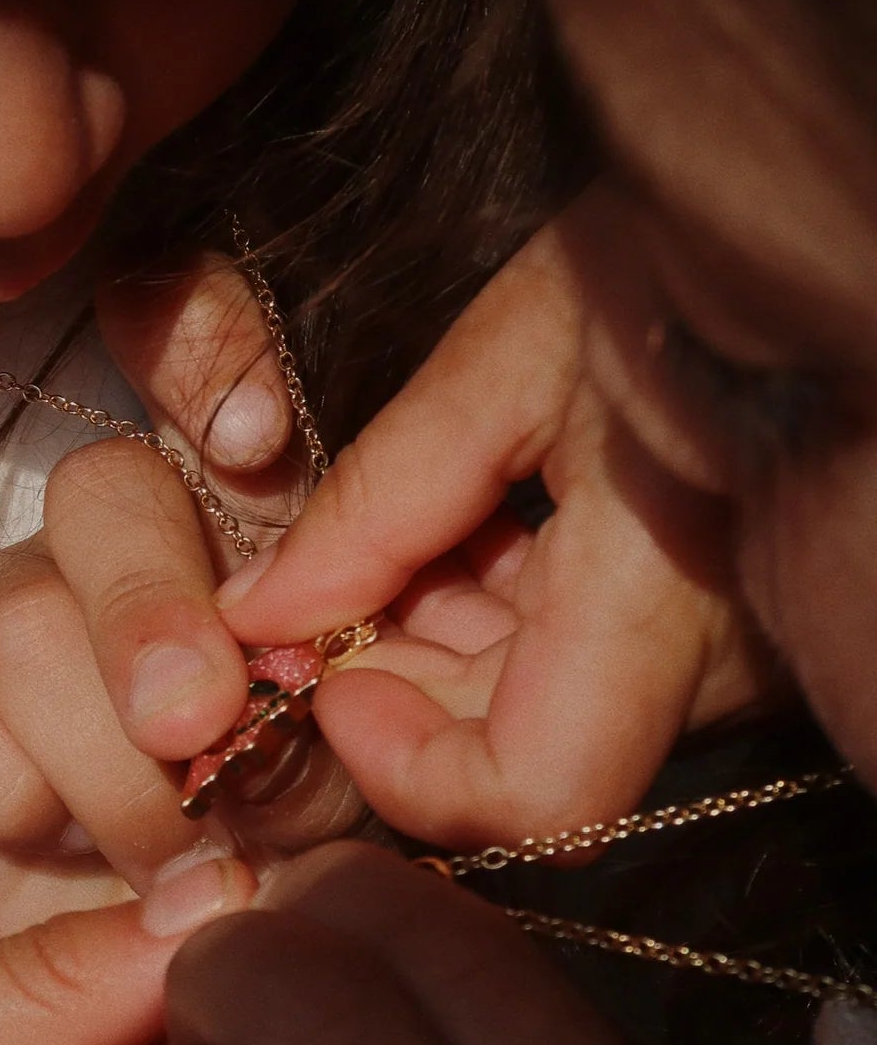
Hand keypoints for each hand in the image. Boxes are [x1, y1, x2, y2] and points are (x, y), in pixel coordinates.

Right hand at [0, 256, 350, 942]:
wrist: (179, 957)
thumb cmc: (287, 838)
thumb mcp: (354, 757)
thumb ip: (329, 685)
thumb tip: (249, 675)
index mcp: (236, 520)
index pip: (196, 351)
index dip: (208, 355)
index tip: (255, 440)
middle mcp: (112, 545)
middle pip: (103, 495)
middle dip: (155, 618)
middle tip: (200, 730)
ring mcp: (10, 616)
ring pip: (23, 615)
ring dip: (107, 758)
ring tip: (176, 858)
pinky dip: (10, 794)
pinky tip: (62, 846)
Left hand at [214, 211, 777, 844]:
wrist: (782, 246)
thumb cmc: (667, 273)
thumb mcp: (504, 361)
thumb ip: (377, 506)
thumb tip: (261, 618)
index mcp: (664, 592)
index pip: (540, 799)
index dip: (409, 766)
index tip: (332, 671)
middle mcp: (716, 660)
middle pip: (516, 755)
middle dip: (397, 681)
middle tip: (324, 579)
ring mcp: (727, 657)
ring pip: (542, 714)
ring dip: (443, 644)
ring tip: (414, 521)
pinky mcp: (724, 637)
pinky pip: (587, 671)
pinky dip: (504, 621)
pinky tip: (474, 528)